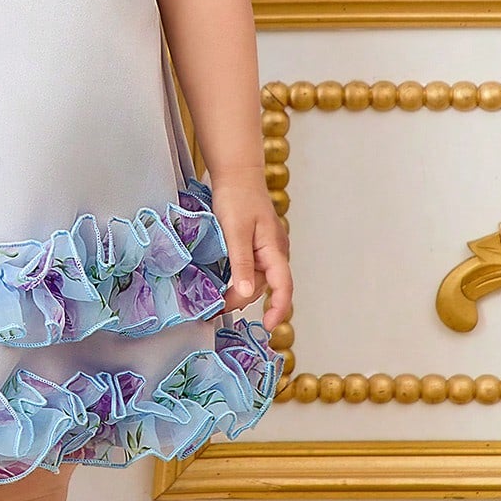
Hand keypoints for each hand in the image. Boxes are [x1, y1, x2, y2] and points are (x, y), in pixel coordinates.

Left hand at [208, 166, 291, 331]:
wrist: (236, 173)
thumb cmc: (237, 197)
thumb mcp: (235, 232)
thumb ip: (241, 263)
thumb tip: (246, 293)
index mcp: (274, 250)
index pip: (283, 287)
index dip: (278, 309)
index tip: (268, 327)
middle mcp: (274, 252)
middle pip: (264, 286)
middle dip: (244, 301)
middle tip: (217, 309)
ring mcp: (266, 248)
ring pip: (256, 278)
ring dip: (239, 291)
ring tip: (217, 300)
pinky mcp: (255, 244)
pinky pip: (250, 268)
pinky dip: (238, 278)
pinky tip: (224, 283)